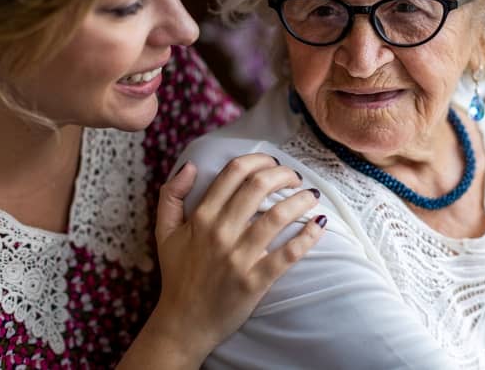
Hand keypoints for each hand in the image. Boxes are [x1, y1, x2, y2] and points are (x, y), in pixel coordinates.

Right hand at [121, 154, 324, 368]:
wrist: (183, 325)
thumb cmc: (178, 276)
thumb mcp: (165, 233)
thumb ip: (171, 196)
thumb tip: (191, 166)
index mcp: (201, 218)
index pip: (234, 173)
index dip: (259, 160)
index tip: (273, 162)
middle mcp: (220, 233)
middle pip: (259, 186)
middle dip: (284, 174)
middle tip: (295, 177)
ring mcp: (239, 258)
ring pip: (277, 216)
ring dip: (301, 200)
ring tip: (312, 195)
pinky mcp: (255, 281)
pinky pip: (287, 254)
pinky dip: (308, 237)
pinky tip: (319, 224)